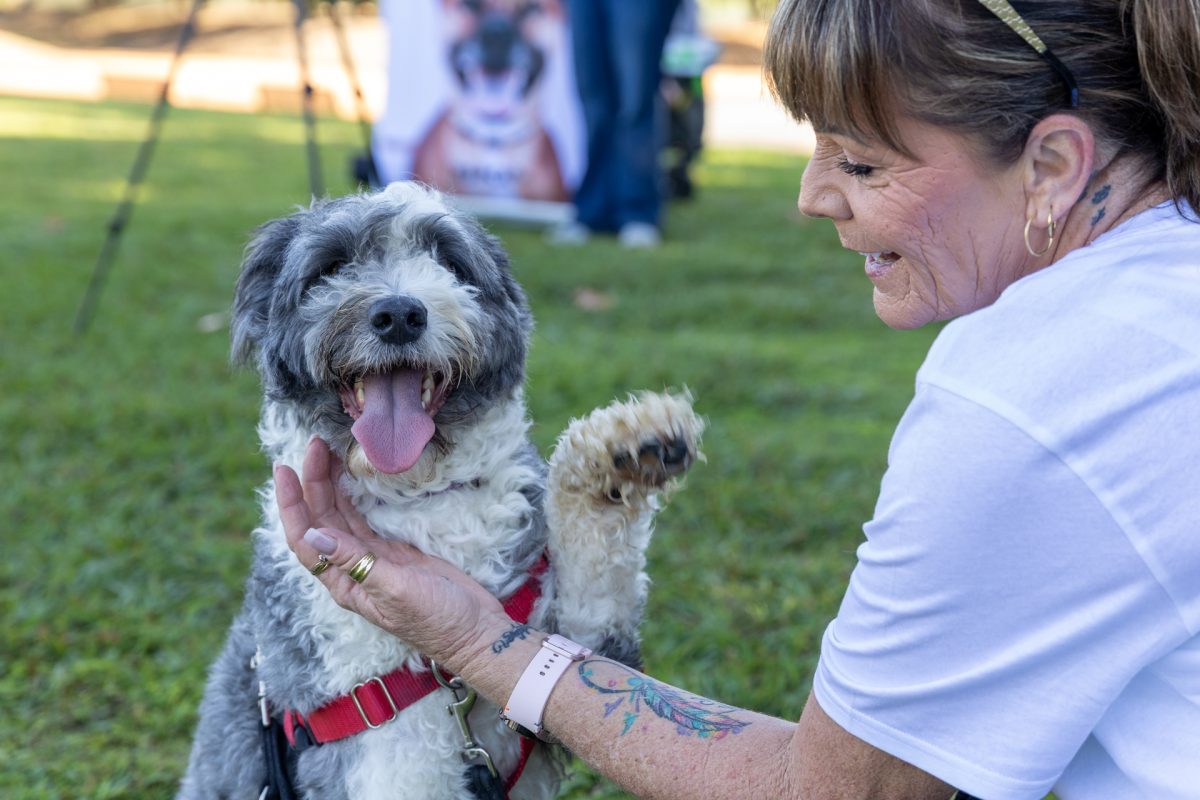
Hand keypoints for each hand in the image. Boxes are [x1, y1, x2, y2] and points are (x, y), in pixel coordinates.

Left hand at [274, 438, 507, 670]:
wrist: (474, 630)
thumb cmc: (437, 620)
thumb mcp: (395, 590)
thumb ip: (356, 562)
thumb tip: (315, 534)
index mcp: (345, 583)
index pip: (305, 539)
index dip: (291, 505)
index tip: (286, 469)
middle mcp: (352, 570)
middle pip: (320, 521)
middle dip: (312, 484)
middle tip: (313, 445)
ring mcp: (373, 560)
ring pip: (341, 517)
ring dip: (328, 487)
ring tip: (324, 453)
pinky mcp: (395, 553)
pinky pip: (364, 520)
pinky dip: (353, 497)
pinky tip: (349, 479)